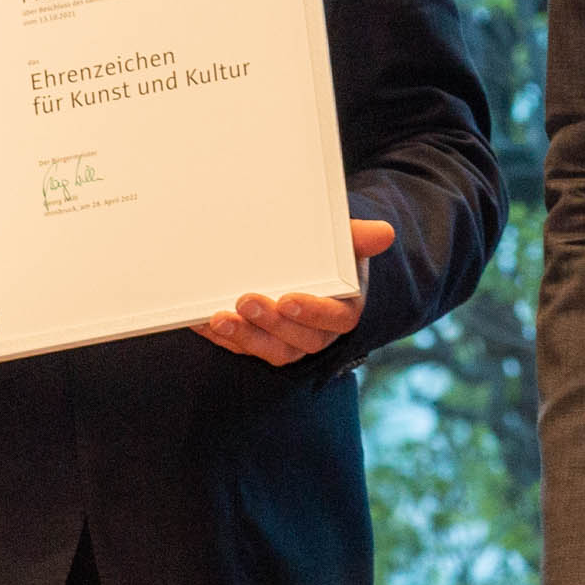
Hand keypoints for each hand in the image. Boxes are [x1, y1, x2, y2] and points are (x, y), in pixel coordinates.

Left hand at [195, 218, 396, 364]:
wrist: (309, 266)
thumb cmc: (331, 257)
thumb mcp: (345, 243)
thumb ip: (359, 238)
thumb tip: (384, 233)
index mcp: (343, 311)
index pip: (333, 319)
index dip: (312, 313)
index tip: (289, 300)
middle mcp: (316, 334)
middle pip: (297, 339)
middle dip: (269, 323)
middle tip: (246, 301)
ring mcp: (286, 342)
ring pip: (268, 350)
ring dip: (243, 337)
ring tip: (219, 318)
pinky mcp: (259, 344)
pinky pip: (241, 347)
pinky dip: (221, 337)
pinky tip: (200, 321)